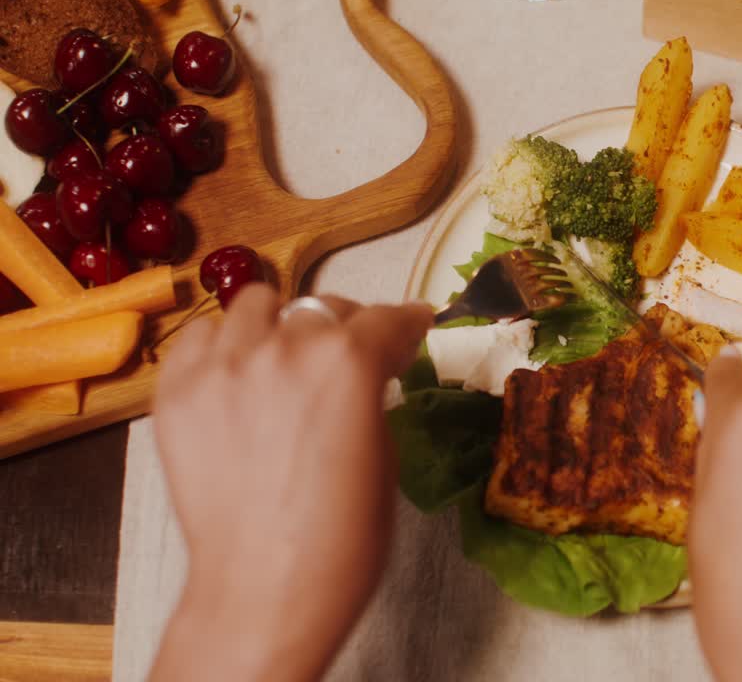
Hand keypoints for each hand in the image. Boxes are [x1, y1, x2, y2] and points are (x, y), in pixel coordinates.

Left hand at [148, 285, 431, 681]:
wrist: (265, 592)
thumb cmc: (342, 540)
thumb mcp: (384, 456)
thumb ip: (372, 397)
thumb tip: (368, 375)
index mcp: (349, 362)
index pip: (387, 318)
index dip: (406, 323)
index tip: (411, 327)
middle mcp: (284, 348)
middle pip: (322, 307)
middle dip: (343, 330)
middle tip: (346, 363)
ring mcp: (222, 367)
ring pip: (256, 305)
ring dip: (279, 326)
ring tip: (283, 361)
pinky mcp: (176, 393)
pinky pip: (198, 338)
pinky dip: (222, 348)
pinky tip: (236, 379)